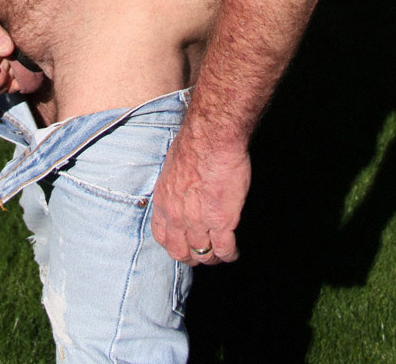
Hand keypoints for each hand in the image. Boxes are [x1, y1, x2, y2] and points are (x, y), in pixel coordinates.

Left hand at [151, 131, 251, 264]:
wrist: (211, 138)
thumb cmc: (195, 143)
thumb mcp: (172, 167)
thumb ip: (175, 187)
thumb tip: (183, 193)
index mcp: (163, 200)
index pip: (161, 236)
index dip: (173, 243)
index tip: (182, 243)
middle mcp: (177, 215)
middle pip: (180, 252)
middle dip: (191, 257)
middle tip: (201, 255)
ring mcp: (198, 221)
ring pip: (203, 254)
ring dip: (212, 257)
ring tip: (220, 254)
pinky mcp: (221, 221)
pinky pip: (224, 250)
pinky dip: (230, 254)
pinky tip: (233, 251)